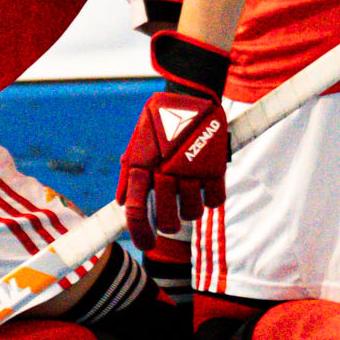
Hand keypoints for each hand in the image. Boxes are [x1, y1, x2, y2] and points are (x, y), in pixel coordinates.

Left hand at [117, 31, 230, 248]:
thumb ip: (129, 175)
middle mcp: (165, 171)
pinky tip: (205, 187)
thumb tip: (122, 203)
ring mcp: (191, 169)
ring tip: (188, 197)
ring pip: (192, 213)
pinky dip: (211, 199)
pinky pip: (216, 201)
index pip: (135, 211)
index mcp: (141, 166)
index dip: (140, 235)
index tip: (146, 244)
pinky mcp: (214, 166)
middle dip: (168, 226)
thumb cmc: (159, 122)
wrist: (189, 94)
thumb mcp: (137, 144)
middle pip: (166, 219)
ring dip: (190, 212)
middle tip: (170, 221)